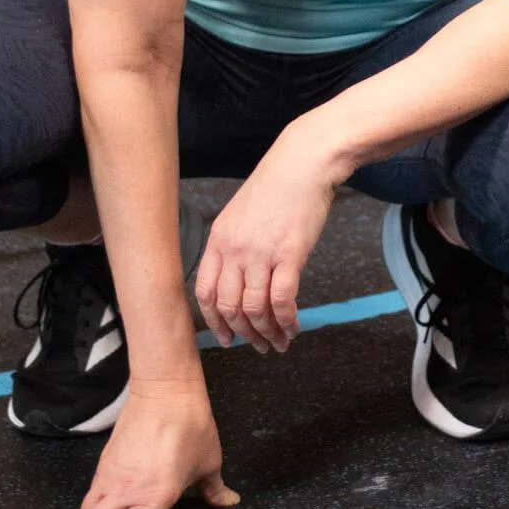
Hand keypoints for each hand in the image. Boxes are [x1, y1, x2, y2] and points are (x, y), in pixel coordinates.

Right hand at [79, 379, 238, 508]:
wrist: (165, 390)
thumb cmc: (190, 425)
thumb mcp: (209, 462)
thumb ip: (215, 491)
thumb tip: (229, 501)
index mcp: (154, 496)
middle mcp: (125, 490)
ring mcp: (109, 475)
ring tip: (127, 504)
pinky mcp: (103, 461)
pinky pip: (91, 492)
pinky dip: (100, 498)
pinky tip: (124, 485)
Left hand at [194, 127, 336, 352]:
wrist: (303, 163)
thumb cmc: (276, 187)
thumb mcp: (241, 215)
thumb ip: (235, 247)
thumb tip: (240, 282)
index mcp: (219, 240)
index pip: (205, 292)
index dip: (214, 322)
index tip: (226, 337)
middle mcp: (234, 249)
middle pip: (229, 307)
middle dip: (243, 334)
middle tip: (258, 346)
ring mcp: (261, 253)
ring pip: (255, 309)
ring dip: (267, 333)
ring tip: (279, 342)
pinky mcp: (289, 254)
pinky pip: (282, 300)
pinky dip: (286, 321)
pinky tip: (293, 327)